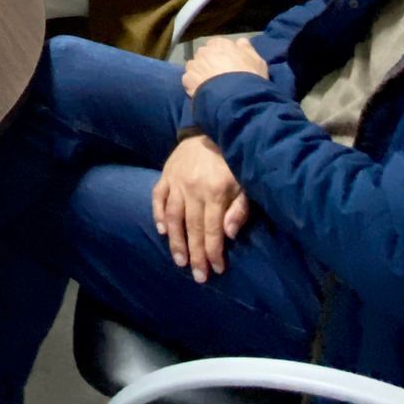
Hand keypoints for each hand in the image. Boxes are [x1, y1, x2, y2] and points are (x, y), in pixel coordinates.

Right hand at [151, 137, 248, 282]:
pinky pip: (158, 197)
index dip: (213, 252)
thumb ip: (240, 208)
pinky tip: (162, 230)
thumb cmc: (234, 160)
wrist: (215, 127)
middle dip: (195, 255)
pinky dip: (158, 214)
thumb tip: (229, 234)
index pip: (212, 230)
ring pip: (173, 216)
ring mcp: (177, 181)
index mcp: (215, 192)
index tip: (216, 270)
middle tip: (197, 276)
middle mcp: (193, 189)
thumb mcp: (246, 183)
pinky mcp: (166, 174)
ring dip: (176, 241)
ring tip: (179, 261)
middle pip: (192, 228)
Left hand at [181, 37, 269, 95]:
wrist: (236, 97)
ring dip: (200, 73)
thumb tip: (240, 41)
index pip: (217, 45)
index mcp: (220, 43)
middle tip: (218, 76)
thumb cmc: (249, 77)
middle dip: (209, 63)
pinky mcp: (187, 79)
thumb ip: (246, 48)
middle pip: (204, 55)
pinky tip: (202, 92)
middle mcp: (204, 50)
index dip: (222, 55)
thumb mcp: (257, 61)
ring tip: (209, 85)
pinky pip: (188, 80)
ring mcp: (194, 65)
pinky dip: (193, 85)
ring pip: (195, 67)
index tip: (227, 65)